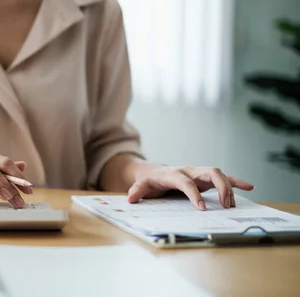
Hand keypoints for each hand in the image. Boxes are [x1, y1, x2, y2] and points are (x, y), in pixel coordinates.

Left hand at [127, 166, 254, 209]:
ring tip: (232, 205)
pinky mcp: (206, 178)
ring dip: (229, 188)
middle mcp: (190, 171)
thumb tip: (130, 198)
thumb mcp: (141, 185)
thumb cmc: (151, 181)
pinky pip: (224, 177)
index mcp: (174, 174)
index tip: (202, 208)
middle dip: (220, 187)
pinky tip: (250, 187)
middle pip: (210, 172)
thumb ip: (136, 191)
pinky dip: (236, 181)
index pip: (187, 182)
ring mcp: (199, 173)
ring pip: (219, 174)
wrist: (156, 172)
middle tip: (225, 206)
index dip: (194, 194)